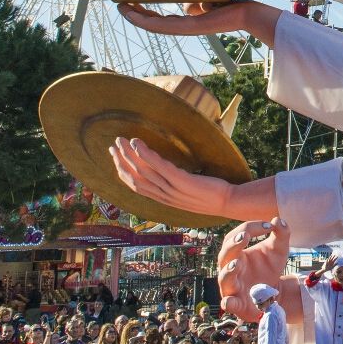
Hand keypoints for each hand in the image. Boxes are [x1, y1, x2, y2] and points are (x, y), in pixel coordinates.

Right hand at [110, 138, 277, 222]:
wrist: (230, 202)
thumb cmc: (212, 194)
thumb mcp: (188, 190)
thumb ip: (176, 182)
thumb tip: (168, 169)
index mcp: (164, 198)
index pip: (137, 186)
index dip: (123, 172)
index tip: (115, 159)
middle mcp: (165, 195)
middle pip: (135, 178)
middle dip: (121, 162)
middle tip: (112, 146)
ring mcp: (173, 189)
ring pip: (144, 172)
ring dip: (129, 155)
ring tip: (121, 141)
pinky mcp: (183, 181)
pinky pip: (160, 167)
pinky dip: (146, 155)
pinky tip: (138, 144)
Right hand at [118, 1, 281, 45]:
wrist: (246, 14)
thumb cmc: (228, 4)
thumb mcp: (204, 0)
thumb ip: (193, 2)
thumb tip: (187, 3)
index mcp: (185, 20)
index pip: (156, 18)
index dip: (139, 10)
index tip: (125, 0)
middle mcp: (181, 26)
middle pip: (149, 22)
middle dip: (131, 12)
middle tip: (116, 1)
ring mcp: (183, 28)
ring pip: (151, 25)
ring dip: (134, 16)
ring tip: (120, 5)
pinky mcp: (188, 27)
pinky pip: (162, 25)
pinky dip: (145, 20)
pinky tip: (133, 12)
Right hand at [217, 219, 295, 322]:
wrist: (274, 292)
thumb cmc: (270, 268)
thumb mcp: (279, 250)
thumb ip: (281, 235)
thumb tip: (278, 219)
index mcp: (238, 252)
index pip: (238, 235)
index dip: (251, 228)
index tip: (269, 226)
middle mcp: (230, 267)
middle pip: (225, 254)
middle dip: (233, 245)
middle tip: (245, 236)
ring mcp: (232, 286)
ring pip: (224, 277)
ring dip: (229, 270)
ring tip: (237, 264)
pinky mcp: (237, 303)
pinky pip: (228, 303)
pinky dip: (228, 303)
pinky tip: (229, 302)